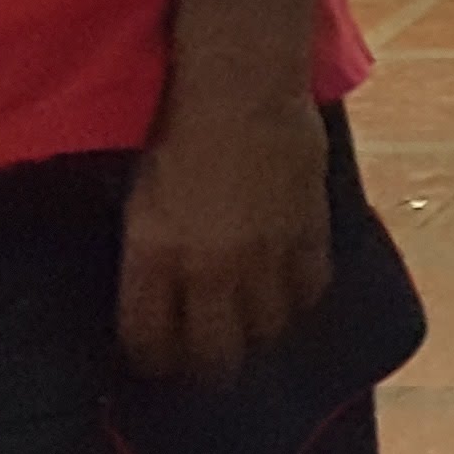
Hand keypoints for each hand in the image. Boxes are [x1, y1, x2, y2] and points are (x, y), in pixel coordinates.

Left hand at [121, 91, 330, 383]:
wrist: (241, 87)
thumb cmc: (178, 130)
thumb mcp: (144, 197)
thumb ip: (154, 252)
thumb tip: (162, 293)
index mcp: (155, 254)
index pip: (149, 339)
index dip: (151, 360)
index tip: (154, 361)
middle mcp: (209, 267)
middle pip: (212, 352)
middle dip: (206, 367)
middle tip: (206, 364)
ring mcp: (264, 256)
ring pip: (266, 331)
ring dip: (257, 335)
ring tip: (252, 331)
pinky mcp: (307, 235)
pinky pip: (309, 291)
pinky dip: (299, 299)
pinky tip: (290, 293)